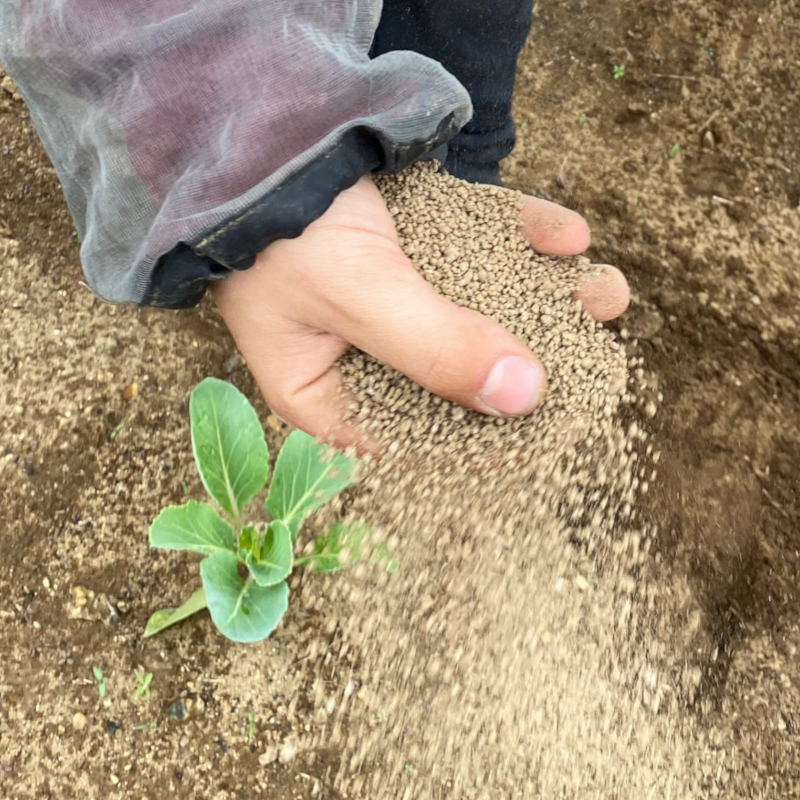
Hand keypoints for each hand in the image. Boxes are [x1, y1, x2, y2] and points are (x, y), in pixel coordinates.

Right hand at [212, 176, 628, 445]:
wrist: (250, 131)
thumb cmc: (278, 229)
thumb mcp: (357, 293)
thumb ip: (437, 347)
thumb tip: (526, 396)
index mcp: (335, 395)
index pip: (424, 439)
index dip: (494, 440)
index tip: (562, 427)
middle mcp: (370, 355)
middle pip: (464, 376)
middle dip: (536, 365)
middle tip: (599, 362)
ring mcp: (398, 297)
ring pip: (483, 310)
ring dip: (549, 300)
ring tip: (607, 292)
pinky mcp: (417, 242)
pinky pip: (481, 248)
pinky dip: (526, 240)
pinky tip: (569, 236)